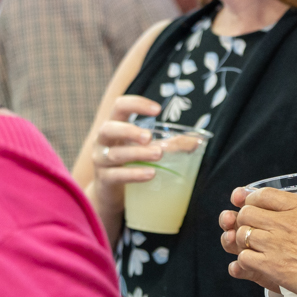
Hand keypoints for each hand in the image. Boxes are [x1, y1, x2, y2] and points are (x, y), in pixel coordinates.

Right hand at [90, 96, 163, 215]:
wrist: (112, 192)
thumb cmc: (130, 162)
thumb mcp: (146, 148)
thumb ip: (168, 143)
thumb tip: (196, 142)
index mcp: (115, 125)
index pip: (120, 106)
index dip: (136, 104)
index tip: (157, 110)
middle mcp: (103, 141)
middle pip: (108, 128)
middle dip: (129, 131)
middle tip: (149, 137)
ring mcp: (100, 160)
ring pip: (115, 154)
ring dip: (137, 153)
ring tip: (158, 154)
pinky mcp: (104, 180)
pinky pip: (116, 176)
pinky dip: (134, 174)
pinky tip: (151, 173)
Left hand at [218, 171, 296, 296]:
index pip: (263, 194)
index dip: (252, 199)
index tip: (253, 205)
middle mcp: (287, 222)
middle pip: (247, 213)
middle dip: (246, 220)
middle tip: (253, 228)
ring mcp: (278, 244)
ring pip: (243, 235)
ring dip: (245, 241)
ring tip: (254, 247)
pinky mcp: (274, 267)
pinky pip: (245, 258)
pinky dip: (246, 261)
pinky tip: (257, 263)